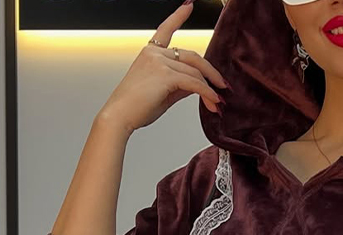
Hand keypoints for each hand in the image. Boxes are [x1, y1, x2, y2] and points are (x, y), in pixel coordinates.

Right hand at [99, 0, 228, 135]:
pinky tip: (214, 103)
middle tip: (223, 86)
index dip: (178, 16)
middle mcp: (155, 53)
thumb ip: (180, 85)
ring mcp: (159, 62)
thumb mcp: (162, 92)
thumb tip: (199, 85)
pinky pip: (194, 83)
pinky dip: (207, 94)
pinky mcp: (165, 75)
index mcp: (151, 53)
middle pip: (192, 56)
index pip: (166, 30)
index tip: (189, 5)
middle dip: (211, 73)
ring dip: (210, 89)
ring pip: (195, 72)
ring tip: (218, 104)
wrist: (119, 116)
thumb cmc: (136, 107)